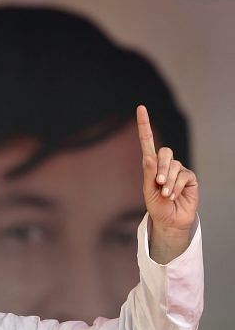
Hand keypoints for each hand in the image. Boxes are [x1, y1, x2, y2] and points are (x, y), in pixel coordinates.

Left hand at [137, 105, 198, 261]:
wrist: (170, 221)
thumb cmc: (157, 206)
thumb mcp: (148, 191)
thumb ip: (149, 174)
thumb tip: (149, 156)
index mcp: (150, 165)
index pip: (147, 142)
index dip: (144, 125)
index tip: (141, 108)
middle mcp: (164, 164)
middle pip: (164, 152)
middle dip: (161, 168)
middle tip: (159, 184)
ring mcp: (178, 170)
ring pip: (173, 165)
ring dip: (168, 181)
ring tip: (166, 194)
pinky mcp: (189, 177)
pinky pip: (183, 174)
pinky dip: (177, 185)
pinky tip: (174, 195)